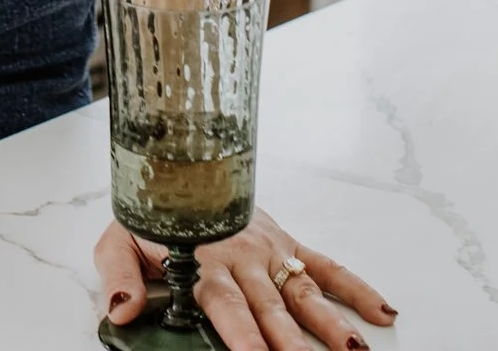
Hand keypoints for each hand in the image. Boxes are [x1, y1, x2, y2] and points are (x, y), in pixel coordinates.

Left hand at [95, 206, 398, 348]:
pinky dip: (355, 287)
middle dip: (290, 344)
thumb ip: (118, 277)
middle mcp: (242, 258)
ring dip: (329, 324)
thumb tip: (122, 312)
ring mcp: (269, 250)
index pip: (227, 307)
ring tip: (353, 350)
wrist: (170, 164)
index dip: (242, 337)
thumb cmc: (147, 214)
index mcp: (204, 262)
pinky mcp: (285, 241)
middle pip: (271, 310)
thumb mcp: (116, 241)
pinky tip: (381, 313)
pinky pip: (324, 265)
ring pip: (304, 293)